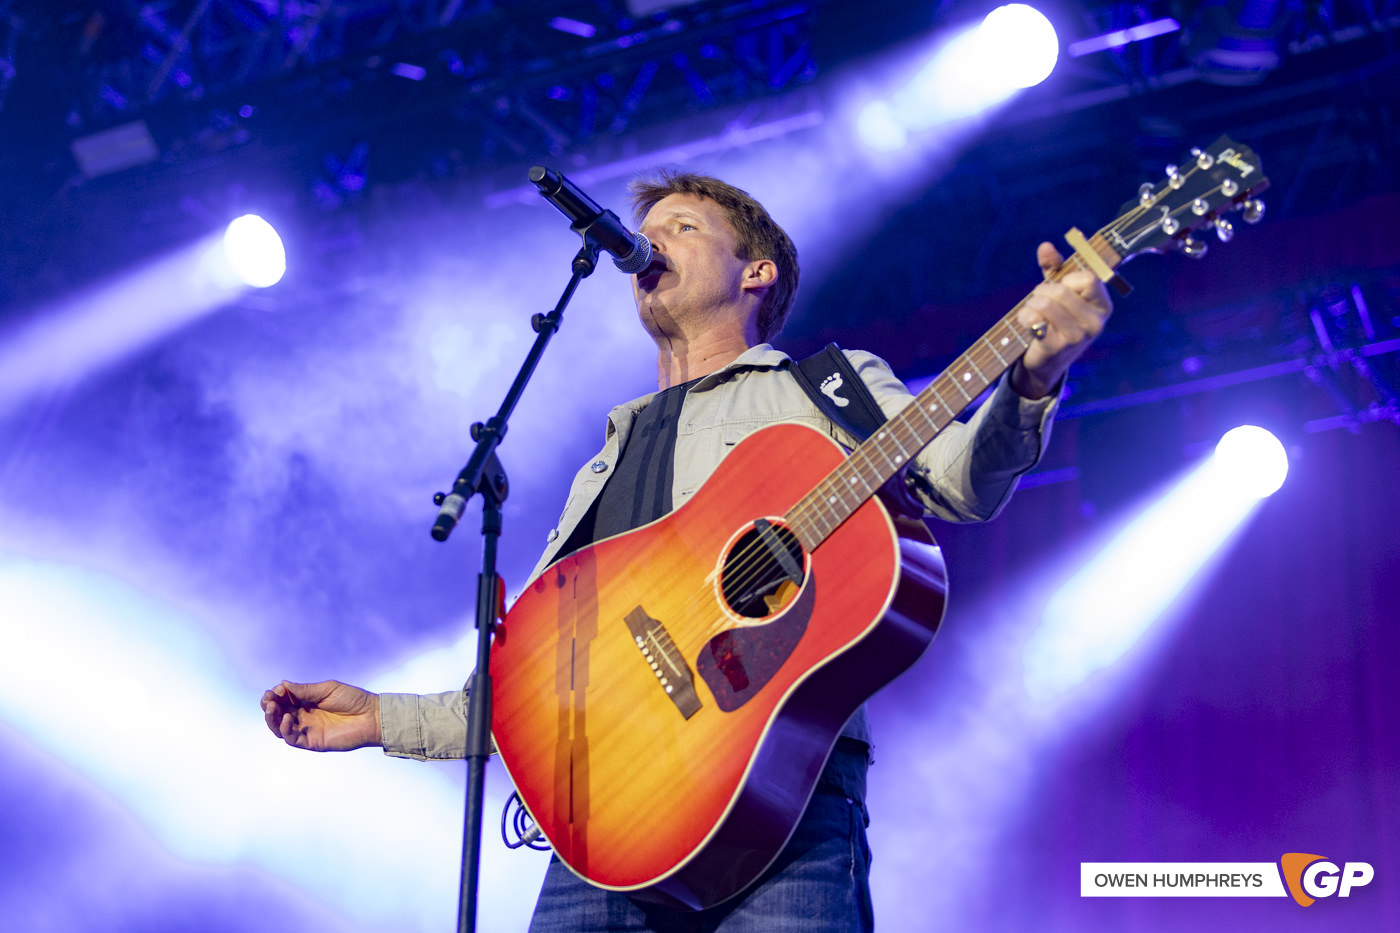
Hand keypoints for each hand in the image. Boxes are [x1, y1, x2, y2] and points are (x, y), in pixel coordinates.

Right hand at [261, 680, 381, 751]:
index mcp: (307, 702)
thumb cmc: (353, 700)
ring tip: (272, 708)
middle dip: (269, 706)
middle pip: (278, 714)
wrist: (371, 717)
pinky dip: (285, 729)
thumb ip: (305, 690)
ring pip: (280, 727)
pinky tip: (287, 718)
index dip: (275, 695)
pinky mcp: (312, 742)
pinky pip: (292, 739)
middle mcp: (304, 716)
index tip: (275, 690)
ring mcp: (307, 729)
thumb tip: (283, 685)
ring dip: (272, 718)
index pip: (283, 700)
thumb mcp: (327, 689)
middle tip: (268, 700)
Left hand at [1011, 242, 1112, 398]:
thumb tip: (1045, 246)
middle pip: (1062, 291)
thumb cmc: (1055, 319)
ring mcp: (1077, 337)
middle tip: (1039, 300)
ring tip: (1033, 311)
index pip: (1088, 279)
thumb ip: (1054, 266)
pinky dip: (1025, 317)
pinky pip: (1034, 320)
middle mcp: (1095, 323)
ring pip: (1046, 304)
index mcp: (1103, 306)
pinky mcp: (1057, 347)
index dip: (1067, 279)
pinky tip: (1027, 323)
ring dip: (1031, 303)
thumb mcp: (1058, 291)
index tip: (1060, 287)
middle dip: (1043, 291)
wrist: (1046, 360)